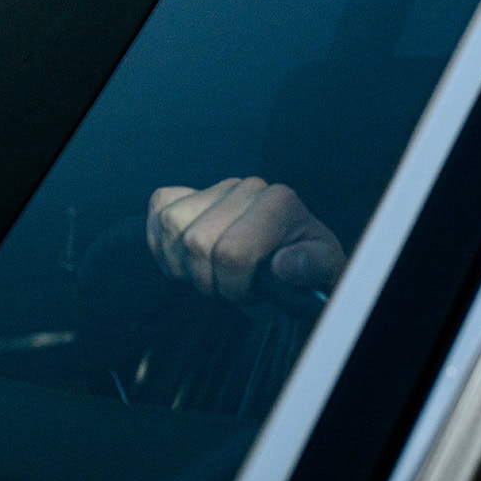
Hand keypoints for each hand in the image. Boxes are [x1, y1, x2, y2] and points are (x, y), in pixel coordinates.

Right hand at [146, 177, 346, 305]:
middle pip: (197, 242)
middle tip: (232, 285)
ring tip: (213, 273)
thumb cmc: (304, 265)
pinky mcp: (187, 193)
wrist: (286, 258)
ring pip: (173, 227)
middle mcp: (247, 187)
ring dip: (185, 265)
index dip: (234, 284)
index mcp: (280, 202)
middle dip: (210, 279)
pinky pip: (158, 211)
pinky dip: (163, 243)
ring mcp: (214, 188)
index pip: (233, 251)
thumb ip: (313, 267)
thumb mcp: (323, 270)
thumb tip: (286, 264)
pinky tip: (188, 258)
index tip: (250, 292)